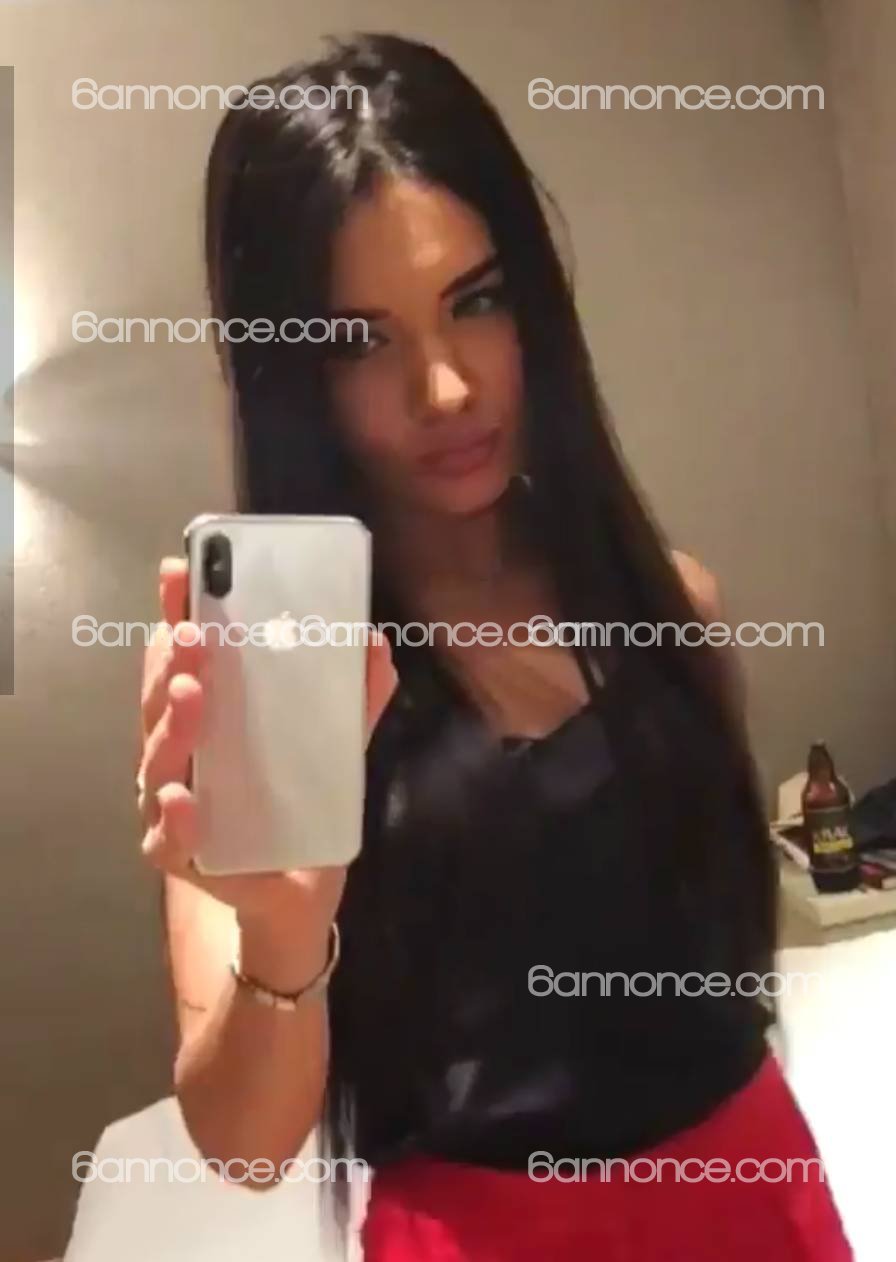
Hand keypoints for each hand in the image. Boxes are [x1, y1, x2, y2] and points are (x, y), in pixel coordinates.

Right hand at [136, 555, 397, 942]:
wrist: (298, 890)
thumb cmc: (298, 803)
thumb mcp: (334, 745)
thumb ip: (353, 699)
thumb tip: (376, 643)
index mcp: (208, 715)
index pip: (183, 655)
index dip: (176, 612)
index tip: (179, 572)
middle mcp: (179, 751)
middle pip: (160, 698)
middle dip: (173, 661)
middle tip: (196, 633)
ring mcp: (172, 803)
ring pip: (157, 760)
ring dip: (172, 725)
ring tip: (193, 694)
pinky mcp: (183, 856)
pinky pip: (167, 838)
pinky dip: (175, 818)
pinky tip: (185, 799)